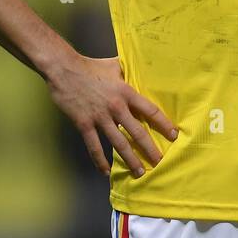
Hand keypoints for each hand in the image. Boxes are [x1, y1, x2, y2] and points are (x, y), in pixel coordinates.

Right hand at [44, 53, 177, 177]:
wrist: (64, 69)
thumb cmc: (91, 66)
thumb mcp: (116, 65)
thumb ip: (130, 71)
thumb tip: (142, 69)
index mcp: (126, 92)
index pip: (151, 111)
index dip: (163, 124)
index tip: (173, 135)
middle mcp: (116, 107)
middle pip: (137, 131)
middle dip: (150, 148)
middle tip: (159, 161)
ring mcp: (100, 117)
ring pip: (119, 143)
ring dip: (130, 159)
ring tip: (139, 172)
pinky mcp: (83, 124)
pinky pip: (94, 146)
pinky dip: (100, 160)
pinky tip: (106, 172)